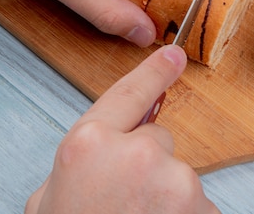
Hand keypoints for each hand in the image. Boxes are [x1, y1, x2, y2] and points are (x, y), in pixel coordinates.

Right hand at [24, 45, 219, 213]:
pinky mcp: (202, 207)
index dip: (153, 73)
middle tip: (123, 200)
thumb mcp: (51, 198)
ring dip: (165, 196)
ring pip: (177, 174)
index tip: (174, 55)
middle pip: (157, 139)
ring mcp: (174, 180)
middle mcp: (136, 153)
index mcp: (88, 145)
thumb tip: (97, 151)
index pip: (127, 94)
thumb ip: (75, 163)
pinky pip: (196, 203)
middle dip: (146, 163)